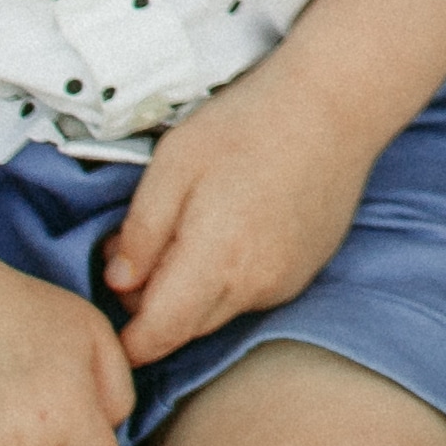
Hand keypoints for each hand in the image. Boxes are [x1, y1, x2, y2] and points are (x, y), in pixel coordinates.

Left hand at [99, 65, 395, 365]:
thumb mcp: (172, 163)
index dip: (128, 341)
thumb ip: (140, 231)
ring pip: (218, 312)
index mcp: (217, 260)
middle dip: (154, 305)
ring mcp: (286, 282)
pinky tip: (233, 228)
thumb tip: (119, 282)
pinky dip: (229, 277)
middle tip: (142, 249)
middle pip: (186, 328)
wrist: (335, 104)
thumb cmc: (249, 123)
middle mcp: (255, 285)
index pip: (160, 335)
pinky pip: (251, 294)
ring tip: (192, 228)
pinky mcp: (305, 271)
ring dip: (193, 291)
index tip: (110, 323)